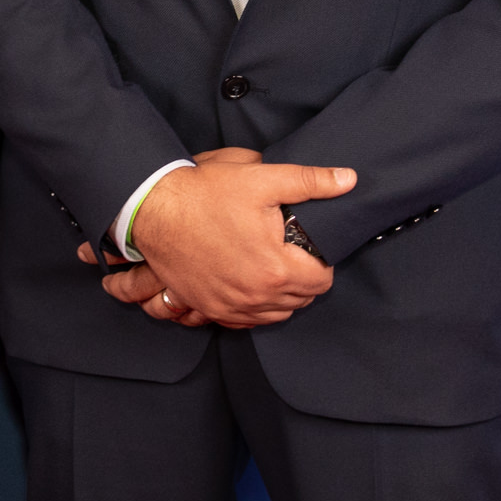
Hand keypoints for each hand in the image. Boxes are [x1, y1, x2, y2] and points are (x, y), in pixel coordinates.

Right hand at [93, 147, 348, 328]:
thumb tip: (348, 180)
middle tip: (295, 252)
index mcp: (275, 268)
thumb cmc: (204, 194)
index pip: (322, 281)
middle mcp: (254, 296)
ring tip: (275, 267)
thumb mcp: (261, 178)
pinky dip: (255, 308)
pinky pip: (245, 322)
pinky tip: (252, 285)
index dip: (323, 262)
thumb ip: (310, 181)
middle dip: (305, 278)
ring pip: (275, 315)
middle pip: (301, 301)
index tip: (312, 246)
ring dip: (282, 296)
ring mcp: (229, 307)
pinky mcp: (208, 309)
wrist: (152, 210)